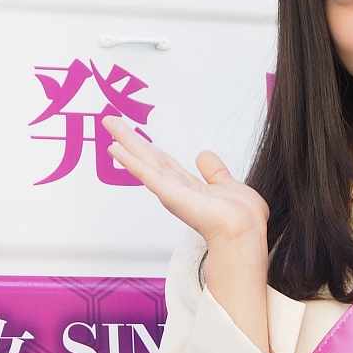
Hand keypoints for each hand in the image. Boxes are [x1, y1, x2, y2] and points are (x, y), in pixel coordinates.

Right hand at [103, 117, 268, 245]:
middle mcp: (177, 189)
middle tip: (111, 121)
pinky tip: (115, 148)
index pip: (164, 163)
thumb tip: (204, 155)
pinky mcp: (168, 193)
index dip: (149, 148)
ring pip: (144, 160)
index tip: (135, 136)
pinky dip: (130, 160)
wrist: (243, 231)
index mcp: (190, 188)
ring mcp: (170, 191)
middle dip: (130, 139)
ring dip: (126, 142)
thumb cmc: (242, 219)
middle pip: (148, 157)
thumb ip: (215, 172)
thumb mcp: (228, 185)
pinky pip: (145, 173)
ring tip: (109, 124)